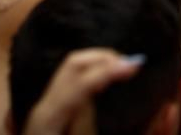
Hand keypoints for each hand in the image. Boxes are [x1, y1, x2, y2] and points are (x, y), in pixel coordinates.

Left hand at [20, 49, 141, 134]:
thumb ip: (91, 123)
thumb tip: (116, 92)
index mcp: (49, 118)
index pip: (81, 81)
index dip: (109, 69)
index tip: (137, 66)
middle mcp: (44, 106)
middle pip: (74, 63)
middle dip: (104, 57)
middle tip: (132, 66)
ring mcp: (44, 107)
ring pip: (72, 68)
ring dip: (99, 62)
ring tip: (123, 70)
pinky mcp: (49, 112)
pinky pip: (73, 80)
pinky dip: (93, 73)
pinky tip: (107, 83)